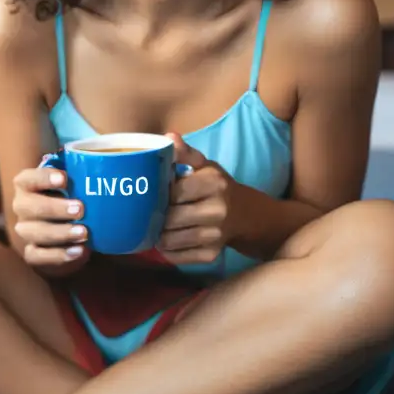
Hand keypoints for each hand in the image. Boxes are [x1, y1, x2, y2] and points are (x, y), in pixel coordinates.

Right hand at [10, 165, 88, 267]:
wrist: (60, 221)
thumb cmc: (67, 192)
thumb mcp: (70, 180)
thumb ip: (78, 173)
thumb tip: (103, 165)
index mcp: (26, 183)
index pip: (29, 178)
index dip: (44, 178)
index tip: (65, 178)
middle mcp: (21, 205)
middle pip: (31, 207)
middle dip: (56, 208)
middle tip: (80, 209)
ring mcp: (25, 229)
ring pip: (35, 233)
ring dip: (60, 233)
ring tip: (84, 233)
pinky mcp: (32, 252)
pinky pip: (39, 256)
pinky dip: (59, 255)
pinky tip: (79, 251)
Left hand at [156, 133, 233, 265]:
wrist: (245, 215)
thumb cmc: (217, 187)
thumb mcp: (205, 166)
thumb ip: (185, 153)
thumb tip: (169, 137)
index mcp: (214, 183)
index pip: (173, 192)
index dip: (158, 193)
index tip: (152, 191)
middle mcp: (218, 210)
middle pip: (169, 218)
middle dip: (155, 215)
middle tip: (148, 210)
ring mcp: (215, 236)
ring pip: (169, 240)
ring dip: (158, 234)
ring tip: (156, 224)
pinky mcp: (211, 255)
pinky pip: (176, 256)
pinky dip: (166, 249)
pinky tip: (168, 238)